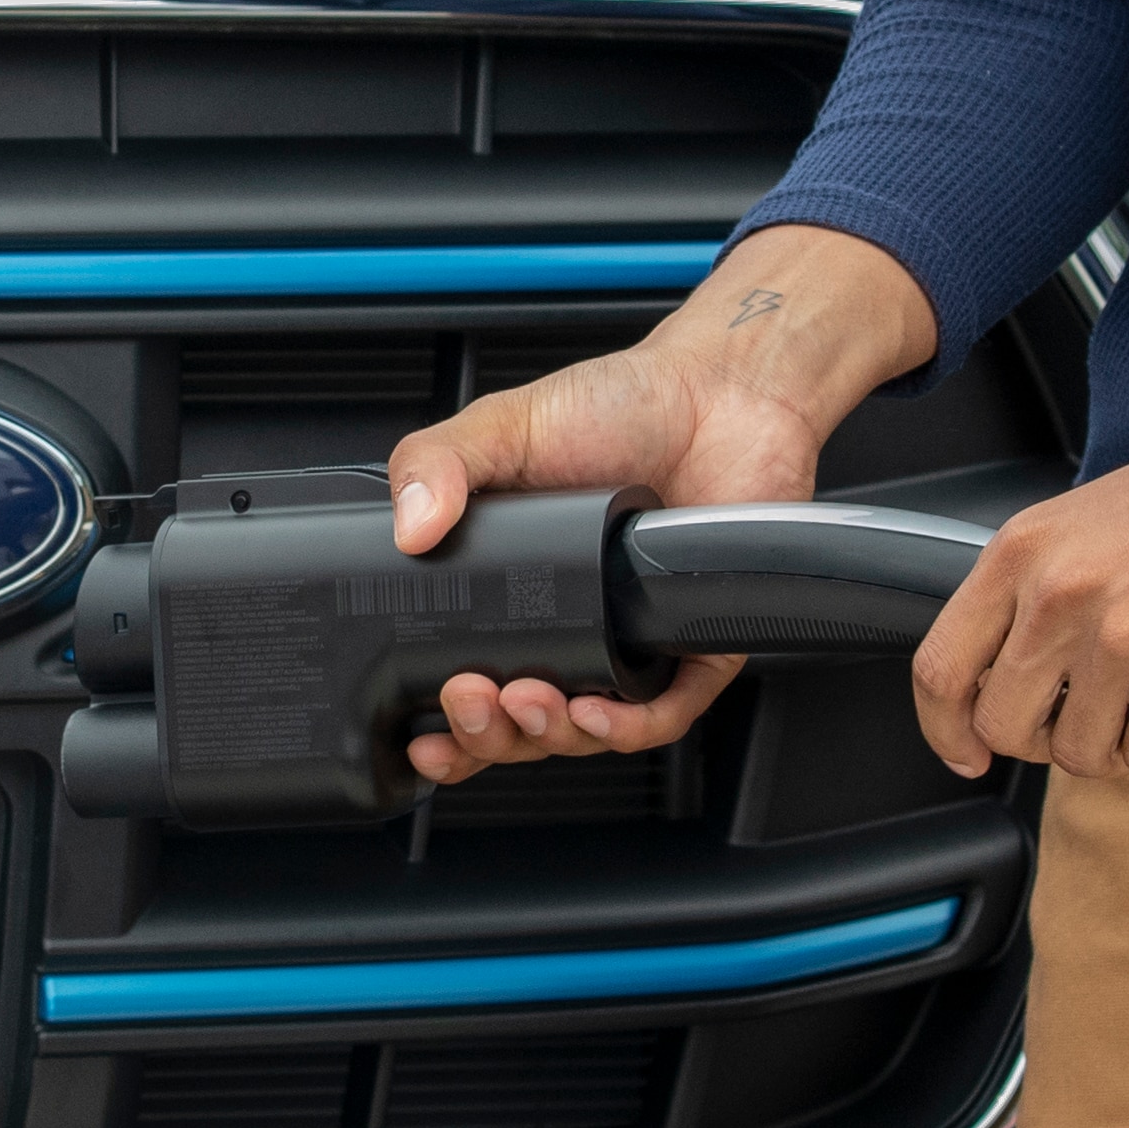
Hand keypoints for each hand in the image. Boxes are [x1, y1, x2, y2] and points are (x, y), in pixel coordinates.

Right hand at [388, 226, 938, 786]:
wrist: (721, 391)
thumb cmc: (621, 408)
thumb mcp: (501, 427)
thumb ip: (435, 464)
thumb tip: (407, 531)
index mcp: (513, 593)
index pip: (467, 685)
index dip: (440, 726)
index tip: (419, 734)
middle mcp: (568, 629)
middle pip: (514, 726)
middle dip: (484, 735)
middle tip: (469, 699)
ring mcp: (627, 643)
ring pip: (579, 732)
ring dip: (545, 734)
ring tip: (524, 700)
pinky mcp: (694, 647)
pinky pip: (661, 715)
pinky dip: (625, 728)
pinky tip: (594, 712)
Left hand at [915, 415, 1128, 777]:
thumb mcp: (1087, 520)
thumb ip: (1034, 587)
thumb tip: (1001, 661)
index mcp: (1023, 551)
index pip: (940, 668)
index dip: (943, 727)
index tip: (963, 749)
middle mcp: (1059, 595)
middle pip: (1003, 723)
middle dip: (1041, 737)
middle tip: (1085, 718)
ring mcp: (1119, 639)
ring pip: (1076, 751)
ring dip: (1113, 743)